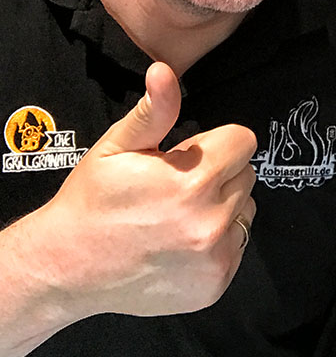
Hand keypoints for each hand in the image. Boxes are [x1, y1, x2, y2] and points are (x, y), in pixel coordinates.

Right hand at [31, 62, 256, 319]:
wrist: (67, 267)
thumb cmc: (93, 201)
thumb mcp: (118, 146)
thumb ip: (154, 110)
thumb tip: (164, 71)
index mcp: (193, 181)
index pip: (243, 141)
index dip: (215, 143)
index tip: (188, 155)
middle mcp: (211, 222)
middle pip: (246, 175)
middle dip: (218, 173)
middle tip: (177, 186)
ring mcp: (215, 258)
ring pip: (245, 211)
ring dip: (222, 207)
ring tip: (178, 215)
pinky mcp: (214, 285)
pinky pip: (237, 246)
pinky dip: (217, 243)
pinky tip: (180, 243)